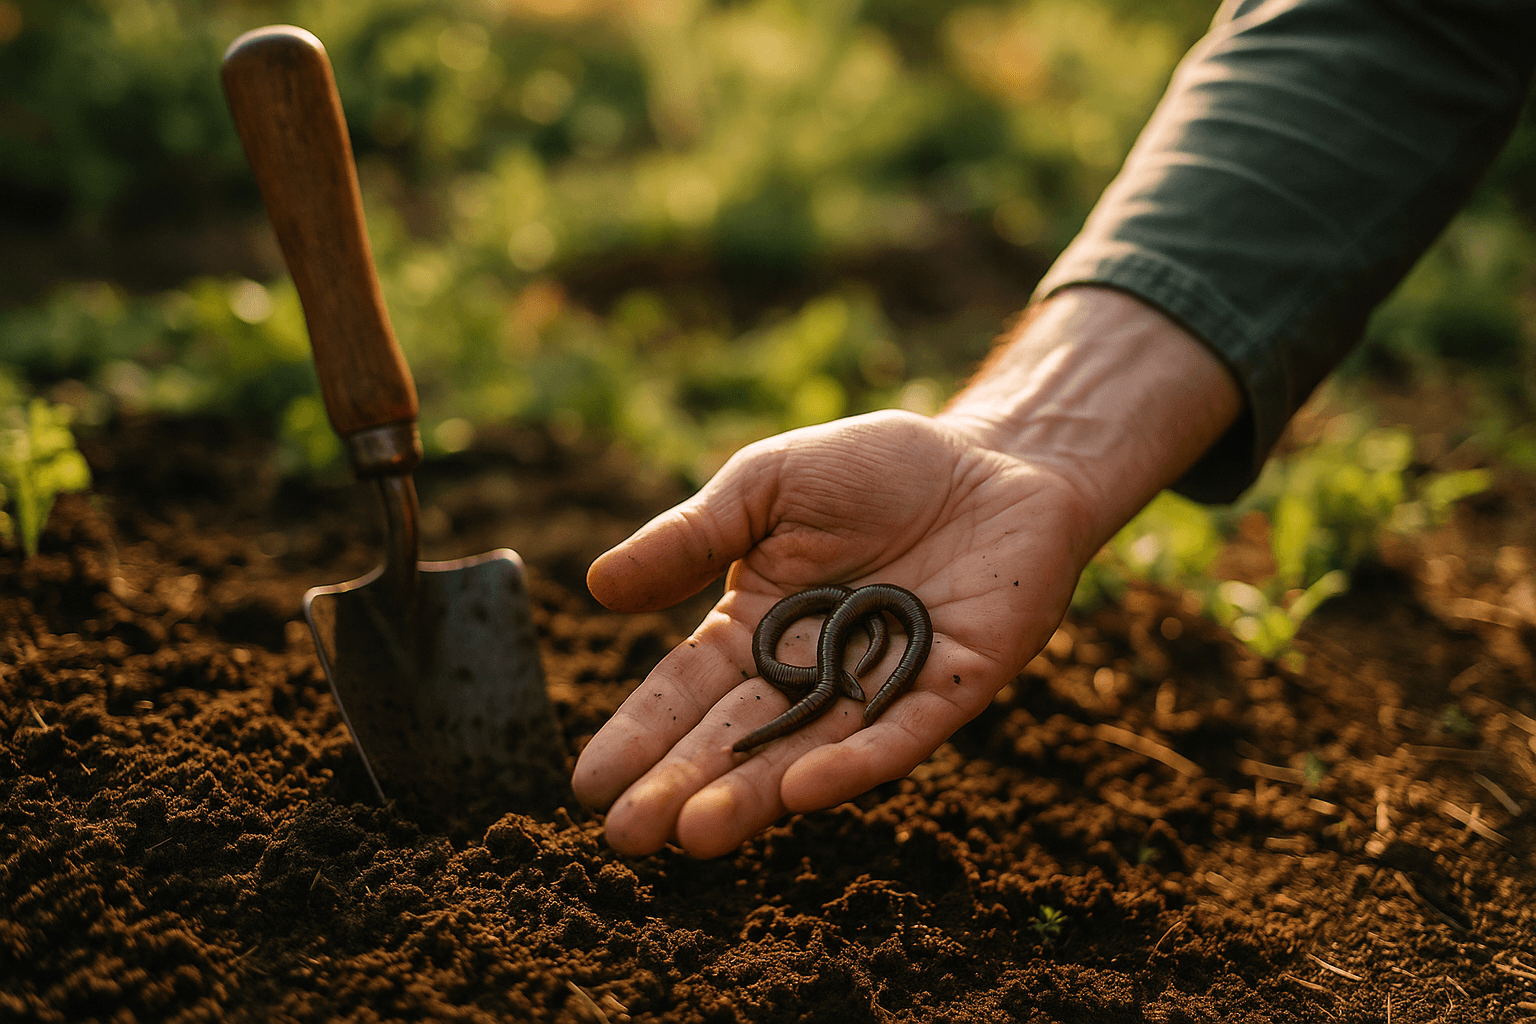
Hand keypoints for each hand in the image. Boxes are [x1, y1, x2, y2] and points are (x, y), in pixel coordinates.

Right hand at [576, 410, 1094, 856]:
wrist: (997, 459)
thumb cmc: (875, 466)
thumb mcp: (767, 484)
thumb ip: (693, 536)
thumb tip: (597, 586)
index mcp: (757, 626)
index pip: (686, 691)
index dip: (640, 735)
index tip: (588, 783)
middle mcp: (812, 671)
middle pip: (738, 737)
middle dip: (681, 786)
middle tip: (627, 838)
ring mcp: (881, 685)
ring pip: (809, 751)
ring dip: (754, 794)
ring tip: (695, 833)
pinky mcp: (954, 687)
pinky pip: (900, 732)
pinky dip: (855, 762)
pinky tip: (804, 790)